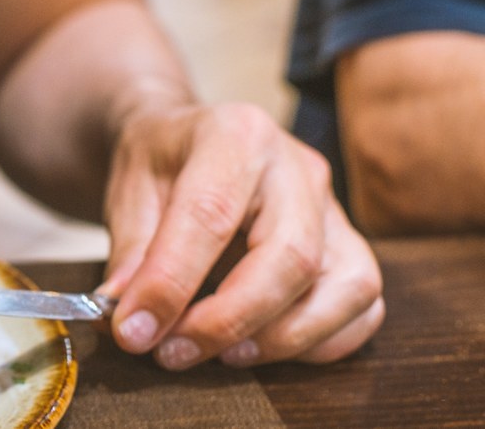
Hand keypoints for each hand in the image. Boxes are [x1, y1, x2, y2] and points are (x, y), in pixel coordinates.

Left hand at [96, 102, 384, 369]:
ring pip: (346, 286)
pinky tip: (260, 348)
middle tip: (173, 352)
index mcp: (234, 135)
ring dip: (281, 338)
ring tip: (219, 355)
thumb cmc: (158, 165)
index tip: (135, 331)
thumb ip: (130, 259)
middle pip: (292, 256)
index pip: (210, 216)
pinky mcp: (350, 245)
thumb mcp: (127, 195)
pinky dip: (320, 343)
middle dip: (230, 320)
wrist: (185, 143)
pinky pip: (363, 306)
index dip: (171, 283)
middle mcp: (297, 167)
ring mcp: (333, 208)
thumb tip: (131, 326)